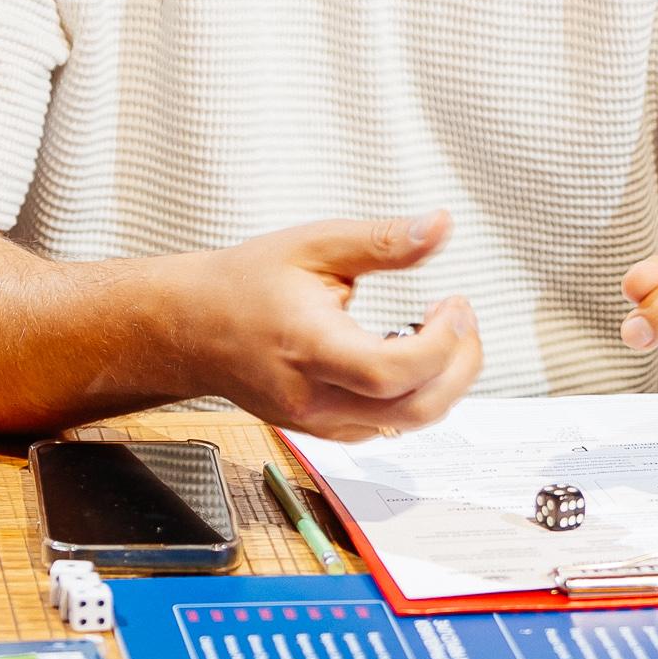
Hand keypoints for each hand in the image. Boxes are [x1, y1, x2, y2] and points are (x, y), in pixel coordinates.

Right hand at [189, 211, 481, 440]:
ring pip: (407, 424)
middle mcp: (314, 398)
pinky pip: (386, 426)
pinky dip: (414, 394)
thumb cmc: (247, 283)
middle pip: (414, 410)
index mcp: (309, 347)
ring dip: (443, 381)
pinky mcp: (323, 432)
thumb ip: (382, 240)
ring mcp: (318, 423)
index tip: (455, 304)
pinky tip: (408, 352)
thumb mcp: (315, 244)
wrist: (195, 327)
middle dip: (460, 366)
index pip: (391, 372)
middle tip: (462, 317)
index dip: (442, 344)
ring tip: (437, 329)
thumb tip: (440, 226)